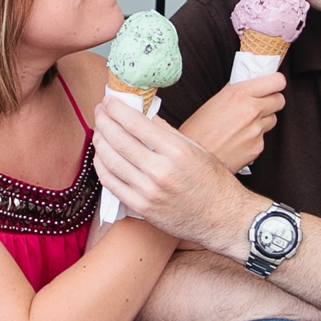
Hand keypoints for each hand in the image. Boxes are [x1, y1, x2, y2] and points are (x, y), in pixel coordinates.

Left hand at [95, 83, 286, 252]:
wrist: (223, 219)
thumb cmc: (213, 183)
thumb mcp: (197, 149)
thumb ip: (169, 133)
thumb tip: (146, 119)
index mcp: (177, 151)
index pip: (137, 124)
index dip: (117, 110)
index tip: (109, 101)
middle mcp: (161, 171)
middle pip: (120, 141)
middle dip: (104, 122)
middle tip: (99, 111)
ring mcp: (149, 192)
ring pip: (112, 162)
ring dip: (100, 143)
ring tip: (98, 131)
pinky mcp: (142, 208)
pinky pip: (113, 185)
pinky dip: (102, 168)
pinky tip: (101, 157)